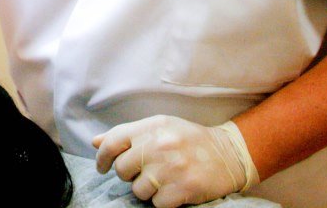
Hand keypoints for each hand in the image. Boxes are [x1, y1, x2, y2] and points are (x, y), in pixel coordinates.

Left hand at [93, 115, 258, 207]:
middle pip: (122, 169)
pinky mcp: (183, 188)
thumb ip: (128, 134)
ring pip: (138, 190)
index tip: (102, 167)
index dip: (103, 157)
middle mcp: (159, 145)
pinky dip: (163, 200)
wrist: (230, 154)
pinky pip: (156, 203)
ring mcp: (171, 168)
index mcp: (152, 126)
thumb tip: (96, 142)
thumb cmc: (189, 140)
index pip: (113, 141)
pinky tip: (174, 189)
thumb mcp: (159, 127)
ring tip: (163, 180)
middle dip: (129, 175)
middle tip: (144, 172)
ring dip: (147, 189)